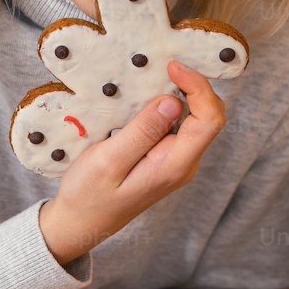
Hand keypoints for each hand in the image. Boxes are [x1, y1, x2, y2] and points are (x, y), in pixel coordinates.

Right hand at [38, 60, 225, 266]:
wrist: (79, 223)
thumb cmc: (88, 195)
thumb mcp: (109, 160)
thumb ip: (143, 131)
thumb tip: (173, 102)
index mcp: (174, 165)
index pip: (209, 120)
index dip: (199, 87)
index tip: (172, 66)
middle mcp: (183, 164)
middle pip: (209, 117)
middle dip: (195, 87)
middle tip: (166, 65)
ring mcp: (175, 163)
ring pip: (195, 121)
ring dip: (182, 95)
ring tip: (158, 74)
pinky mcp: (164, 160)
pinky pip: (178, 128)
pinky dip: (169, 107)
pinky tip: (149, 97)